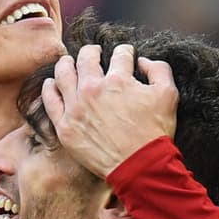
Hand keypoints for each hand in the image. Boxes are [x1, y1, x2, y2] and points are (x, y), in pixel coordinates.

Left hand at [41, 43, 177, 177]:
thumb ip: (158, 69)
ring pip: (63, 73)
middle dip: (93, 52)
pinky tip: (52, 83)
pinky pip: (50, 100)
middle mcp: (93, 89)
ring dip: (67, 63)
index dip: (125, 52)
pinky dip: (49, 88)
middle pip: (86, 57)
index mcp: (118, 79)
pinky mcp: (65, 126)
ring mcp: (75, 108)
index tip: (125, 55)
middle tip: (95, 54)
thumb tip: (142, 61)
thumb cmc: (154, 133)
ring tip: (70, 63)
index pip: (119, 54)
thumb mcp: (168, 95)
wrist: (139, 167)